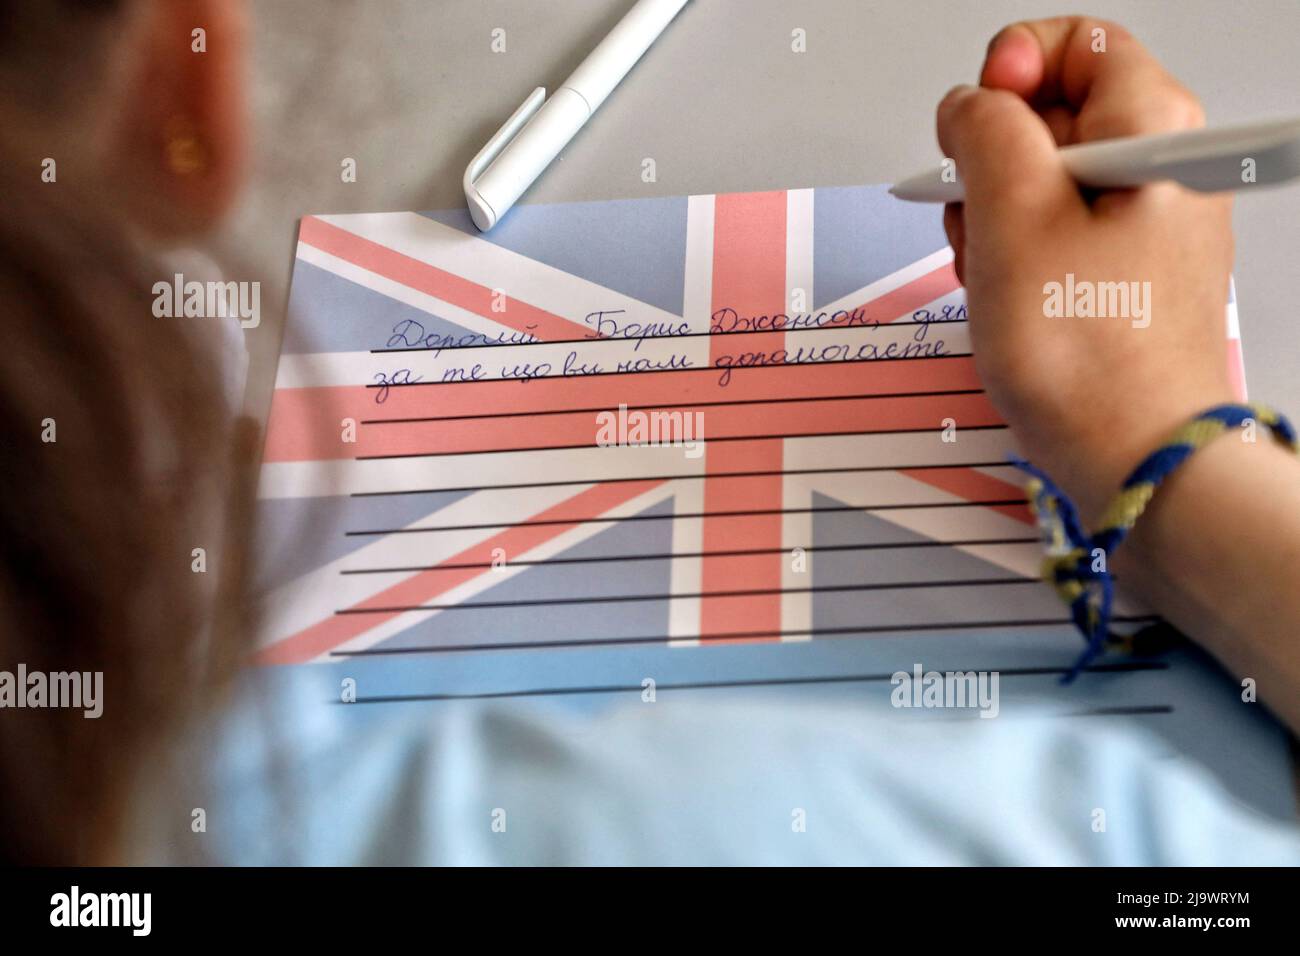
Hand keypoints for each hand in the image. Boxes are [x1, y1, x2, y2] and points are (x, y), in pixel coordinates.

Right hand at [937, 17, 1235, 521]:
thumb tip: (969, 105)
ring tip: (995, 273)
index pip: (1074, 44)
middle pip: (1049, 117)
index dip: (1009, 70)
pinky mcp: (1120, 270)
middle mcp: (1157, 167)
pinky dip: (1014, 257)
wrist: (1131, 457)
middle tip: (981, 217)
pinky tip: (1009, 298)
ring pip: (1039, 183)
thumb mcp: (1012, 217)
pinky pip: (1050, 236)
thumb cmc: (1088, 355)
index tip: (977, 120)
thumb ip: (985, 132)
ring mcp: (1141, 222)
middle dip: (990, 162)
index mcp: (1151, 129)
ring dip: (994, 219)